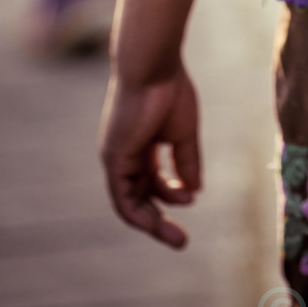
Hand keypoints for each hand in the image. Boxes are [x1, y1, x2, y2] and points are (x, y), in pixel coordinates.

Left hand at [99, 67, 201, 248]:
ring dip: (153, 223)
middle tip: (182, 241)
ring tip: (178, 238)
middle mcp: (126, 154)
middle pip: (141, 195)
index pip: (152, 179)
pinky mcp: (114, 158)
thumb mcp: (183, 133)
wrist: (153, 65)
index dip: (172, 193)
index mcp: (141, 143)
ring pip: (131, 202)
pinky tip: (163, 217)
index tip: (192, 199)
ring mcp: (117, 156)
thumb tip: (193, 192)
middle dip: (161, 219)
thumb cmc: (170, 90)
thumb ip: (187, 162)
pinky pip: (123, 197)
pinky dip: (141, 212)